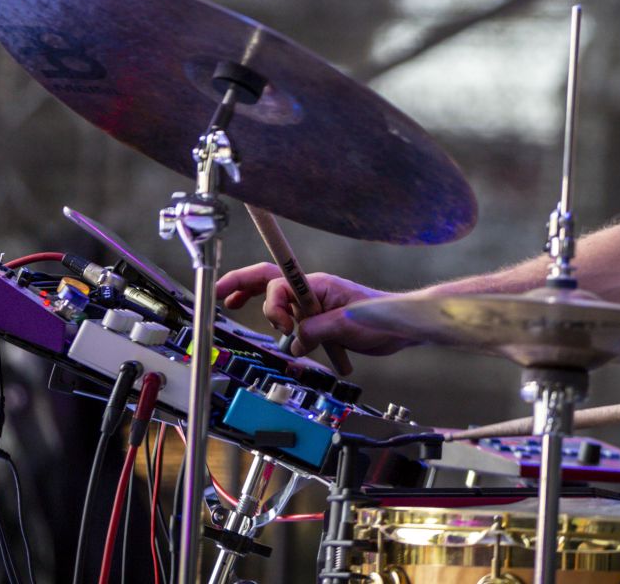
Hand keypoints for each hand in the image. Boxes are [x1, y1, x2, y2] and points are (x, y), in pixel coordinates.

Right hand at [216, 262, 406, 356]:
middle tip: (219, 295)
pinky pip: (295, 321)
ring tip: (256, 318)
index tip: (244, 305)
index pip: (277, 279)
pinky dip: (283, 328)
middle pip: (270, 281)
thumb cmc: (381, 317)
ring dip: (267, 311)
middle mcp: (312, 291)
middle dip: (242, 285)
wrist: (400, 327)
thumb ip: (315, 329)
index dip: (253, 287)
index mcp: (316, 285)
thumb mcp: (346, 324)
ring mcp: (316, 305)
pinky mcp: (321, 321)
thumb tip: (294, 340)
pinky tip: (286, 340)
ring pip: (280, 302)